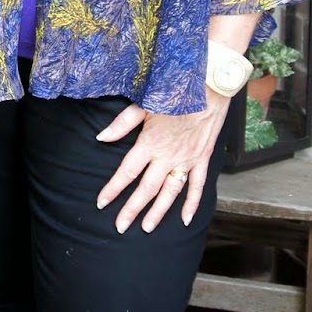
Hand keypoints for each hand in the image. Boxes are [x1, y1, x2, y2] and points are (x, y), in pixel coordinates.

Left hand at [95, 91, 230, 231]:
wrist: (209, 84)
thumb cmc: (175, 90)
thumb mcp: (144, 103)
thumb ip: (122, 124)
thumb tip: (101, 137)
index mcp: (150, 143)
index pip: (127, 172)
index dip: (113, 189)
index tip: (102, 202)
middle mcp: (168, 156)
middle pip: (146, 189)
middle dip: (132, 209)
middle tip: (120, 226)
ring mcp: (187, 160)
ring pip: (170, 192)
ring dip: (158, 212)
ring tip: (146, 227)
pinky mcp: (202, 158)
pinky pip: (197, 186)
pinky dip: (192, 203)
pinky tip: (186, 219)